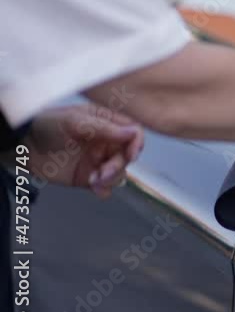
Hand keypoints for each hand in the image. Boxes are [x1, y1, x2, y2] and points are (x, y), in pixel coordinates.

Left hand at [25, 104, 143, 198]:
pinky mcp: (89, 177)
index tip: (130, 154)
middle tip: (103, 172)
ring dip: (111, 179)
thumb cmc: (45, 125)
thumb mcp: (74, 121)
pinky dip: (104, 190)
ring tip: (94, 180)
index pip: (133, 132)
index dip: (136, 144)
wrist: (22, 146)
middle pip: (127, 156)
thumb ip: (104, 128)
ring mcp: (98, 160)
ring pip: (120, 173)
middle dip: (118, 166)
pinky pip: (106, 186)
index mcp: (106, 123)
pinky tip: (95, 188)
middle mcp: (106, 142)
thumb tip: (132, 133)